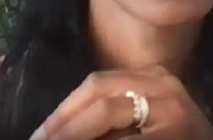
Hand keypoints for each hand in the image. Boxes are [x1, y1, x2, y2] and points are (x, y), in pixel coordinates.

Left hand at [30, 66, 212, 139]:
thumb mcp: (148, 121)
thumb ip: (115, 117)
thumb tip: (57, 130)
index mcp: (155, 78)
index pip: (97, 84)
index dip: (63, 110)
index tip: (39, 133)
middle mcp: (165, 87)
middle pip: (98, 92)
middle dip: (62, 121)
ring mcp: (173, 113)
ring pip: (105, 115)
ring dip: (72, 134)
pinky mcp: (171, 138)